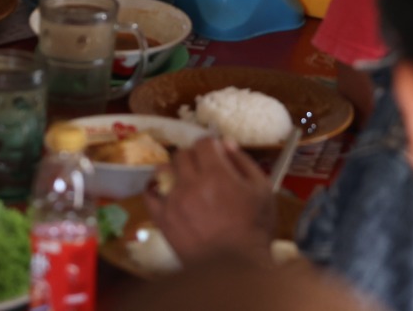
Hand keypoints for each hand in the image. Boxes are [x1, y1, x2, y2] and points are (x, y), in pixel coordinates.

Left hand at [146, 137, 275, 263]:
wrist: (234, 269)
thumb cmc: (253, 231)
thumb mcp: (262, 191)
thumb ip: (244, 163)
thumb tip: (227, 145)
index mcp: (216, 174)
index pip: (204, 142)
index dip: (211, 145)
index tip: (215, 153)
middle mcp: (191, 184)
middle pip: (182, 154)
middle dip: (194, 157)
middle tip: (202, 168)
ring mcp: (174, 202)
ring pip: (164, 170)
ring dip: (173, 171)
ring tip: (183, 181)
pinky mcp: (163, 220)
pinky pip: (150, 195)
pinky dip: (156, 190)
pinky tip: (165, 193)